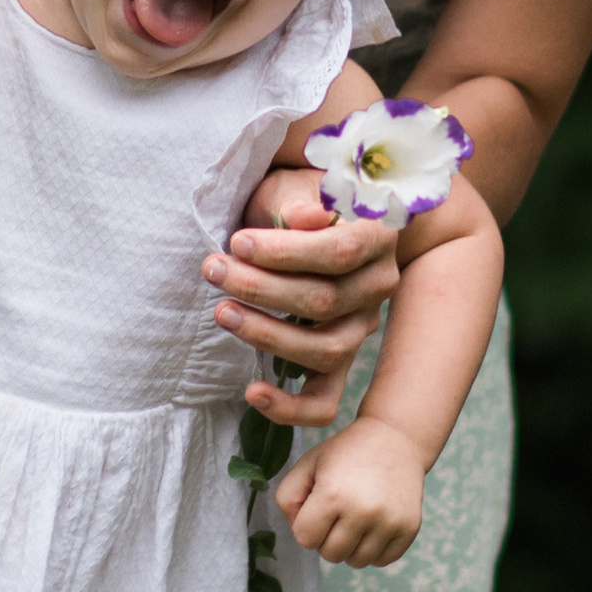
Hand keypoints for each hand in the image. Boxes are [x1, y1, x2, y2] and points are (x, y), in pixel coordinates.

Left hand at [203, 168, 401, 427]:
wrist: (309, 217)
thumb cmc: (295, 198)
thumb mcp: (293, 184)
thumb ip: (298, 199)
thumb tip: (303, 218)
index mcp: (378, 237)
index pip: (339, 252)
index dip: (285, 252)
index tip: (237, 242)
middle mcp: (378, 286)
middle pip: (325, 302)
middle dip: (261, 289)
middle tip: (213, 269)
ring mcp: (361, 328)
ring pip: (324, 351)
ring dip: (266, 335)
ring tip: (222, 312)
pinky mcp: (339, 361)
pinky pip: (325, 401)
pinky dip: (290, 407)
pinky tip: (252, 392)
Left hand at [275, 420, 424, 568]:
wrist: (395, 439)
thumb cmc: (345, 454)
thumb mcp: (307, 464)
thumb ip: (288, 499)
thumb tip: (301, 535)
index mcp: (333, 495)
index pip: (305, 539)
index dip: (307, 525)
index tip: (318, 508)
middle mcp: (363, 511)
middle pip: (331, 555)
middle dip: (327, 538)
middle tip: (337, 513)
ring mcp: (389, 522)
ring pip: (357, 562)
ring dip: (351, 546)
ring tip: (355, 519)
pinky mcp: (409, 528)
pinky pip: (382, 561)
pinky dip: (374, 549)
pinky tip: (373, 525)